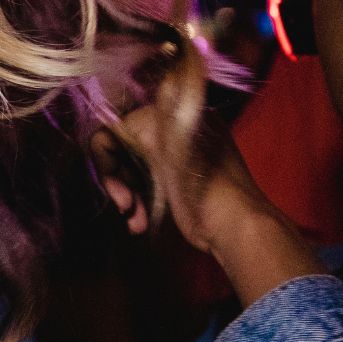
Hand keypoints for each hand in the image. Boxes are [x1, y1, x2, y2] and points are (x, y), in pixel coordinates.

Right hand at [92, 100, 286, 256]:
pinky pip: (143, 185)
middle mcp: (171, 131)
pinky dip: (137, 204)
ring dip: (126, 196)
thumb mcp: (166, 150)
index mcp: (173, 115)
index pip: (117, 128)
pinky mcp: (175, 182)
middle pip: (122, 149)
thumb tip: (113, 118)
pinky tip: (139, 224)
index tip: (117, 187)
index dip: (108, 158)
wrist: (235, 226)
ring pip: (130, 170)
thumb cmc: (203, 188)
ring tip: (135, 221)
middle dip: (118, 180)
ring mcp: (173, 157)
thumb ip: (137, 129)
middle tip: (124, 206)